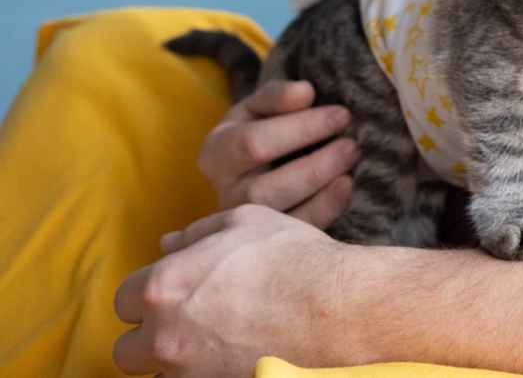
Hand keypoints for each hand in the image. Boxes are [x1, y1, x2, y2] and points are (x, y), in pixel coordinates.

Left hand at [112, 205, 367, 376]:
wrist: (338, 309)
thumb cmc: (292, 258)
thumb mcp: (245, 221)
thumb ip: (197, 231)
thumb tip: (168, 243)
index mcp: (162, 287)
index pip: (123, 299)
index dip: (148, 293)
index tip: (174, 292)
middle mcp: (165, 337)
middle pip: (127, 350)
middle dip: (149, 336)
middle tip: (185, 323)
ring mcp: (189, 373)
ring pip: (158, 374)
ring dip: (175, 360)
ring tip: (211, 343)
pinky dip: (203, 374)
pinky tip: (230, 356)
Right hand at [199, 79, 358, 228]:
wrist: (264, 165)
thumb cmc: (264, 129)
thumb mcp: (261, 107)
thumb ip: (278, 96)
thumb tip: (304, 91)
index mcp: (217, 154)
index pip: (254, 143)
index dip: (301, 129)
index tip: (342, 114)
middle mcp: (225, 194)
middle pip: (263, 189)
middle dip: (314, 166)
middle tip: (351, 146)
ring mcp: (248, 223)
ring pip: (279, 217)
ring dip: (321, 192)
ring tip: (351, 168)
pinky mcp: (271, 239)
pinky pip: (297, 232)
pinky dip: (325, 212)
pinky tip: (347, 189)